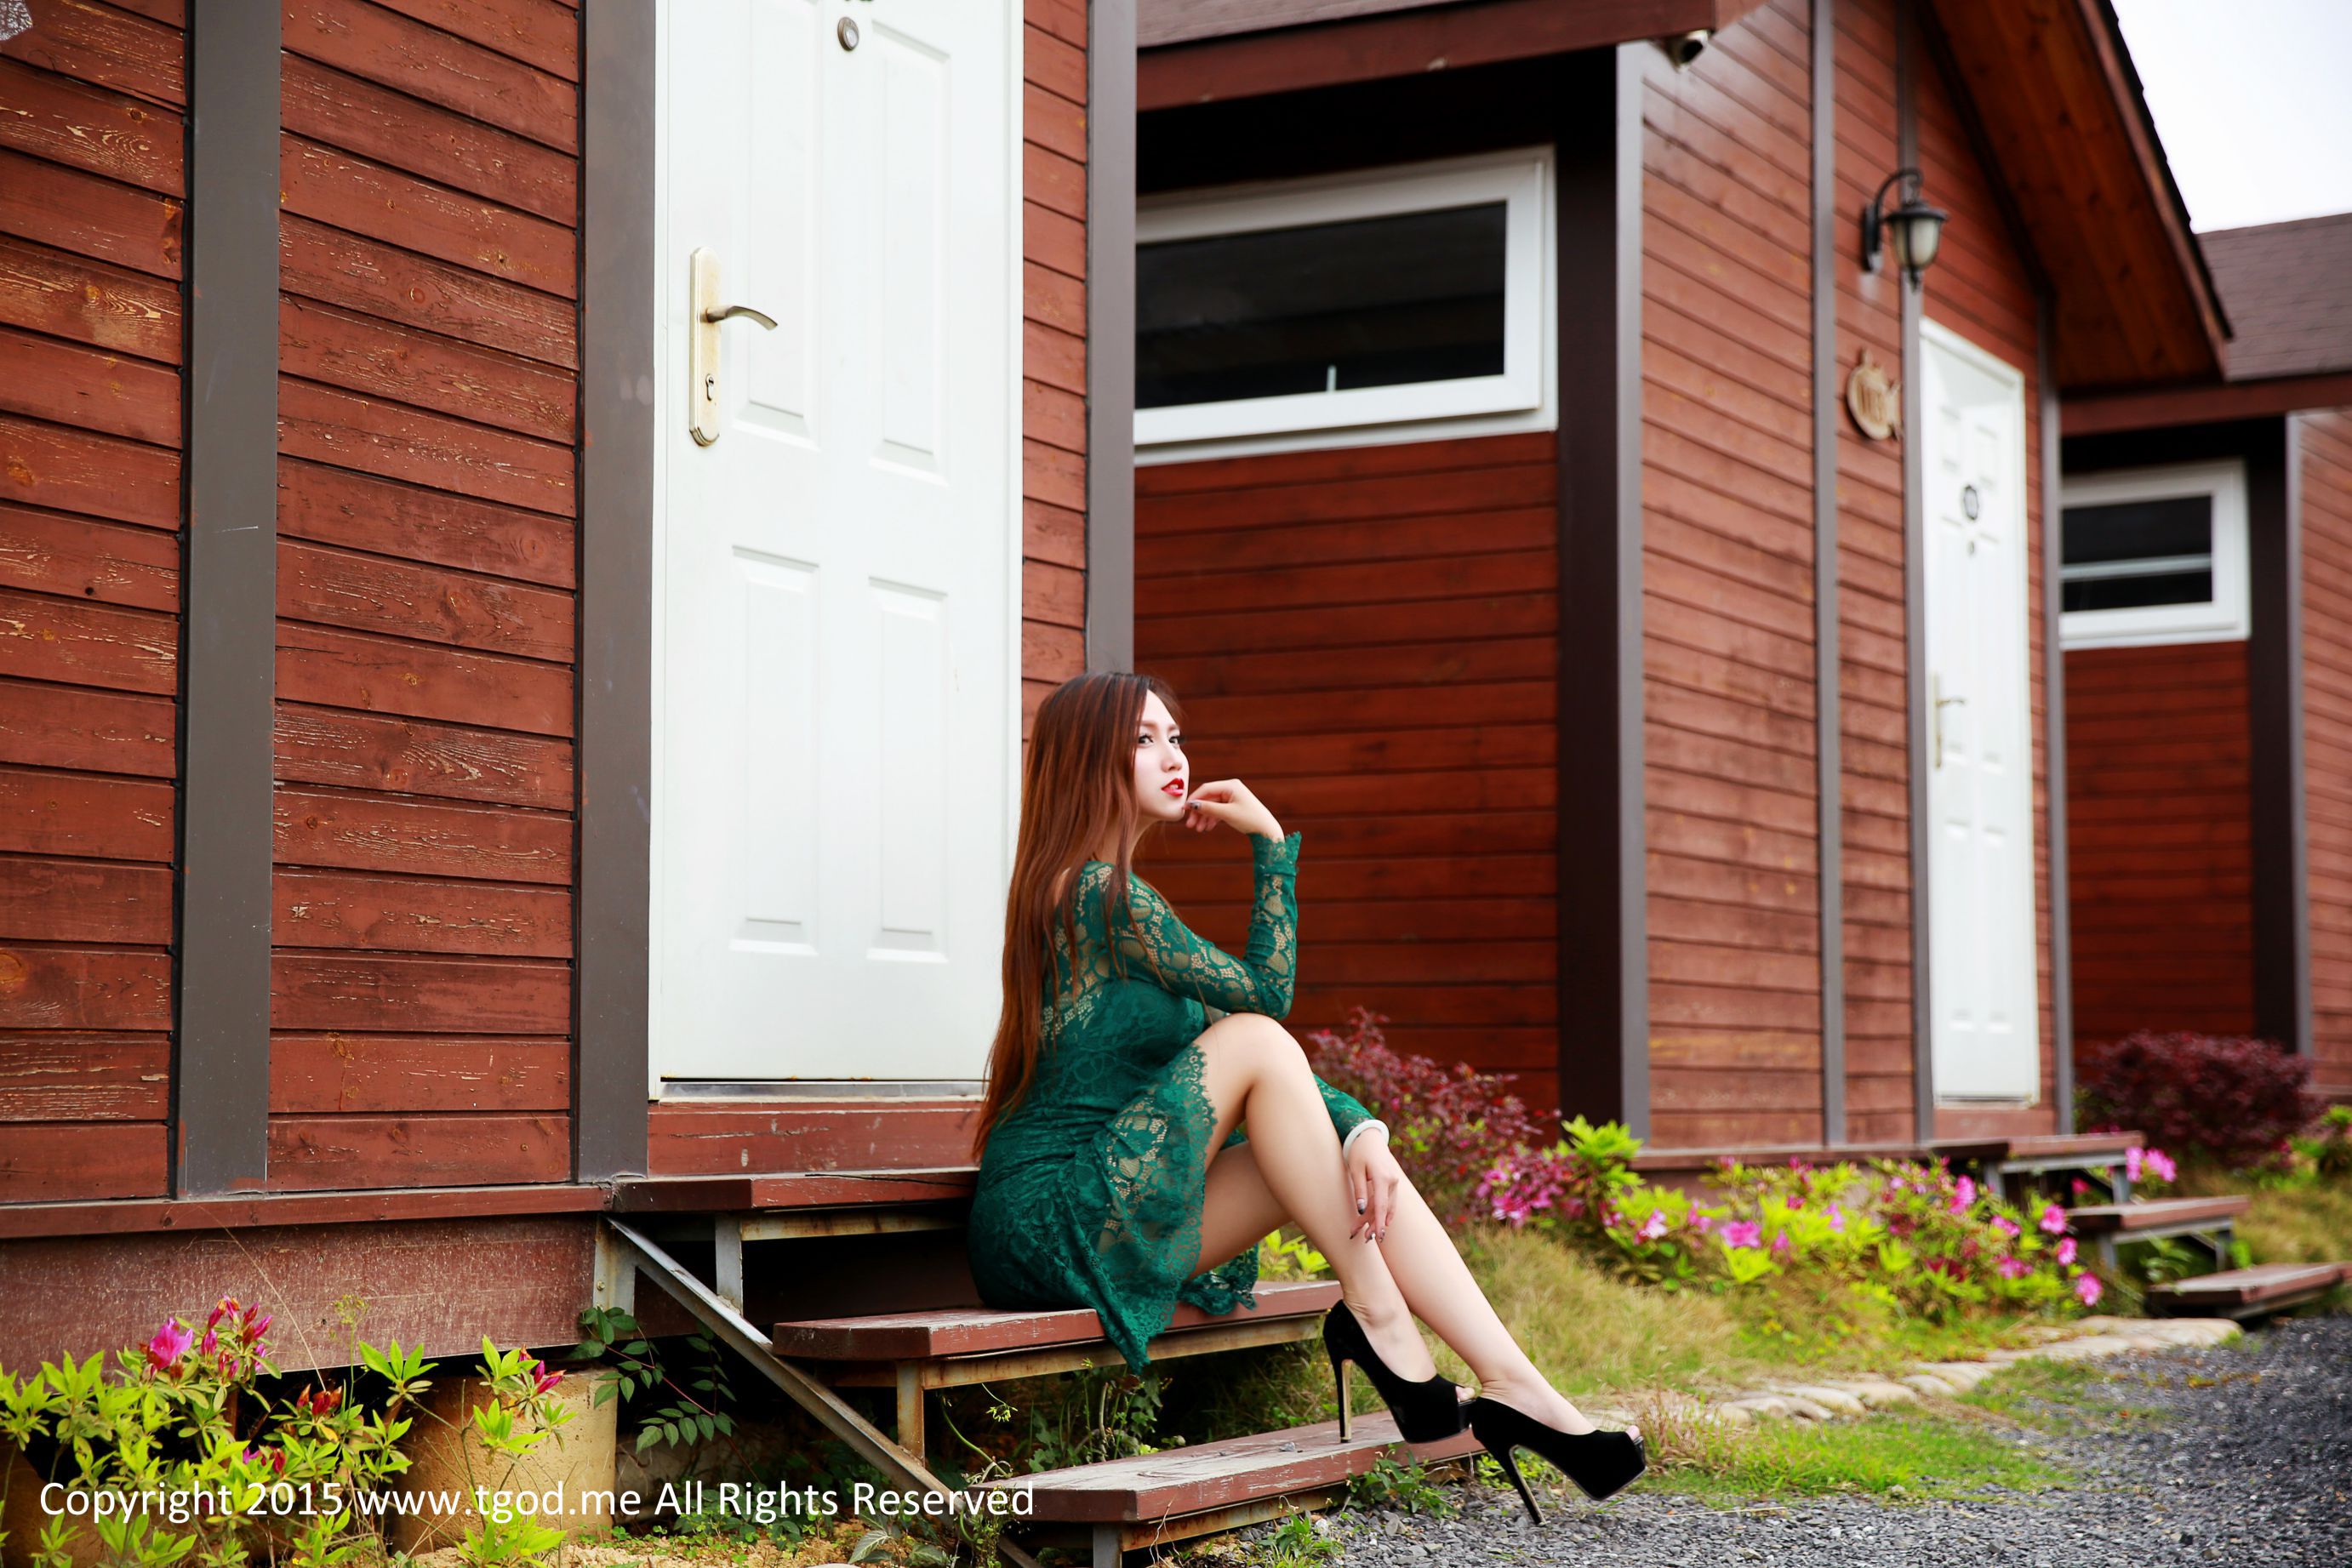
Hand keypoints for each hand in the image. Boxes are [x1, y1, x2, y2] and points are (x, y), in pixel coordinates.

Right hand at [1180, 778, 1282, 843]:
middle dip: (1198, 811)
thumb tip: (1191, 805)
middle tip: (1190, 824)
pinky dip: (1212, 819)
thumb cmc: (1250, 819)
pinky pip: (1218, 810)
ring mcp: (1232, 797)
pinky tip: (1207, 828)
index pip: (1206, 789)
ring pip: (1212, 806)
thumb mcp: (1227, 814)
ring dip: (1204, 817)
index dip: (1194, 799)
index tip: (1184, 810)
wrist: (1266, 830)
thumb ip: (1208, 808)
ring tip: (1199, 829)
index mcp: (1231, 785)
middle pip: (1208, 798)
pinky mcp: (1234, 806)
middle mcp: (1231, 789)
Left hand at [1345, 1129, 1402, 1243]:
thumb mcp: (1355, 1170)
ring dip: (1378, 1220)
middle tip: (1363, 1238)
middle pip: (1383, 1208)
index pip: (1381, 1205)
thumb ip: (1359, 1190)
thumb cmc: (1359, 1152)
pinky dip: (1385, 1212)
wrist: (1369, 1137)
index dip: (1379, 1222)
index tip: (1378, 1237)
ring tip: (1368, 1234)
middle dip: (1373, 1224)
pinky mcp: (1392, 1182)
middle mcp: (1392, 1181)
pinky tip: (1383, 1223)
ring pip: (1387, 1206)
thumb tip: (1361, 1210)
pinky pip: (1389, 1201)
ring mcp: (1394, 1182)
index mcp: (1382, 1177)